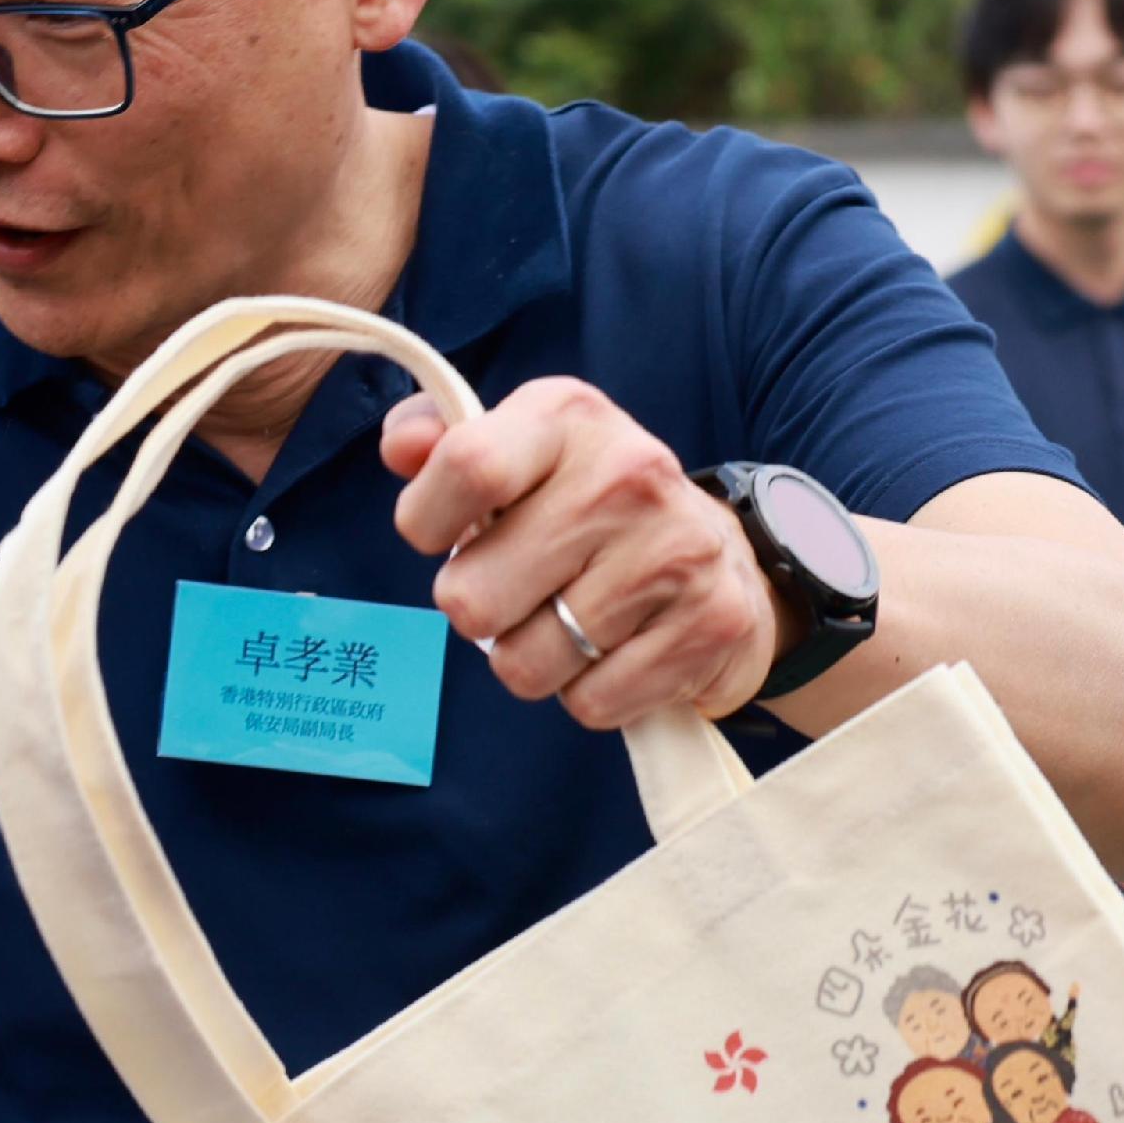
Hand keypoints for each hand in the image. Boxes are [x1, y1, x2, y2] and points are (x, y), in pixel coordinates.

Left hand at [383, 378, 780, 726]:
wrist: (720, 556)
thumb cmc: (586, 506)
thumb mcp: (518, 452)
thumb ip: (443, 444)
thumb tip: (403, 446)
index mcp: (567, 418)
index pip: (467, 468)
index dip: (426, 521)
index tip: (443, 534)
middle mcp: (627, 475)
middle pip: (471, 600)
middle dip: (477, 610)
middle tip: (520, 588)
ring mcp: (674, 551)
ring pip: (524, 665)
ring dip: (532, 659)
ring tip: (571, 618)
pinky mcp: (709, 623)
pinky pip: (589, 704)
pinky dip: (589, 693)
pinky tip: (616, 649)